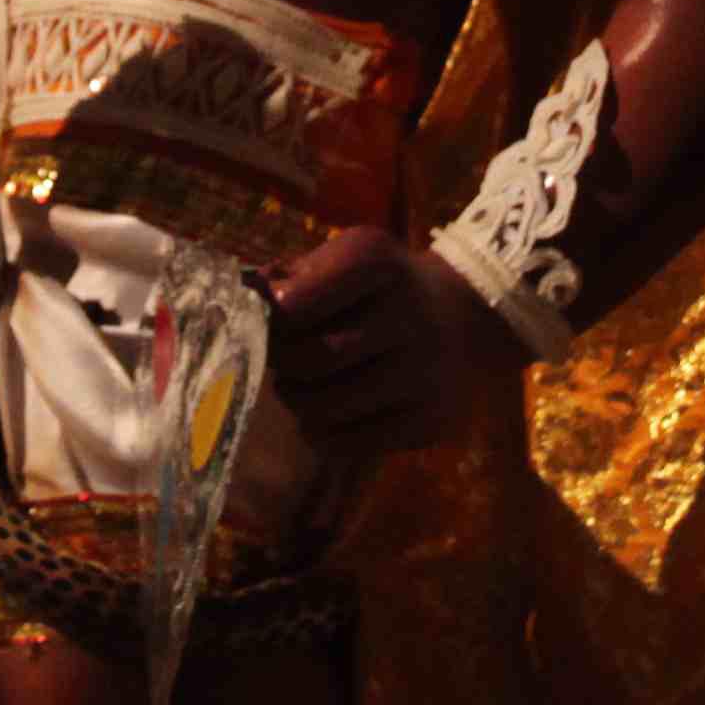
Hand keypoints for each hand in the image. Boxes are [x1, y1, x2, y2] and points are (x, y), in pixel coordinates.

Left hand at [266, 224, 526, 459]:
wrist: (462, 318)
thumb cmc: (380, 289)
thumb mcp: (342, 262)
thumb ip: (289, 278)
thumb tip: (243, 294)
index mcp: (377, 262)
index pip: (294, 305)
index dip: (271, 322)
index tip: (273, 324)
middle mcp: (409, 313)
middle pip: (309, 359)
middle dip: (282, 365)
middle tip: (284, 361)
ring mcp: (424, 372)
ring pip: (324, 406)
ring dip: (297, 401)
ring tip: (302, 386)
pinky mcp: (430, 419)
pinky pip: (348, 442)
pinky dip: (322, 432)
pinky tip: (328, 414)